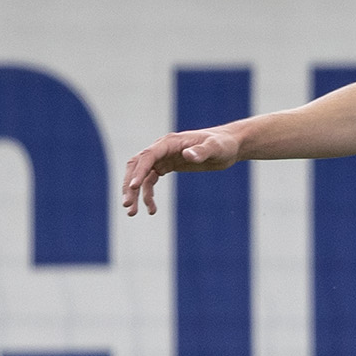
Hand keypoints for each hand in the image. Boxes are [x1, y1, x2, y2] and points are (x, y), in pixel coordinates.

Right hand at [120, 123, 245, 214]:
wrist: (228, 146)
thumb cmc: (222, 144)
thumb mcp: (215, 148)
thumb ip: (202, 151)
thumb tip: (187, 155)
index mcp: (170, 142)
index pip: (148, 156)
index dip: (139, 171)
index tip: (133, 187)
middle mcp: (162, 149)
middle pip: (137, 166)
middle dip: (129, 185)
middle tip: (127, 206)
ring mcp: (163, 158)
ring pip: (141, 175)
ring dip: (134, 193)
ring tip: (133, 213)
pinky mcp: (167, 166)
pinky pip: (150, 181)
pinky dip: (147, 195)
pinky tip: (151, 210)